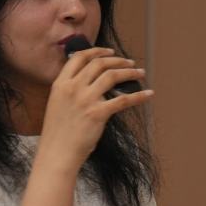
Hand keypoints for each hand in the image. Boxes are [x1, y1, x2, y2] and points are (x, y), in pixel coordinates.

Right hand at [37, 47, 152, 167]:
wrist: (57, 153)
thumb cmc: (58, 133)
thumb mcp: (57, 104)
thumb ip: (71, 90)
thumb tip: (92, 82)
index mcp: (60, 84)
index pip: (80, 57)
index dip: (97, 51)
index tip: (109, 52)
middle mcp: (72, 88)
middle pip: (99, 64)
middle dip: (117, 60)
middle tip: (129, 62)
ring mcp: (85, 100)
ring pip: (112, 76)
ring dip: (129, 72)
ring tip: (139, 73)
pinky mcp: (98, 113)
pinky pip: (123, 100)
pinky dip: (139, 96)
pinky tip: (148, 94)